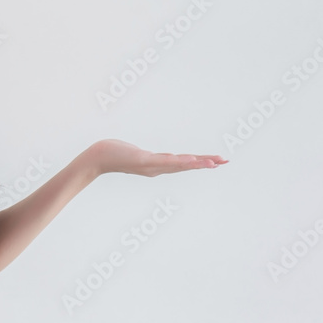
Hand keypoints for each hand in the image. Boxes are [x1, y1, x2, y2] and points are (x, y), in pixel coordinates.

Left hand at [86, 139, 227, 176]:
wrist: (98, 157)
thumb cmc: (115, 154)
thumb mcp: (137, 155)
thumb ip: (148, 157)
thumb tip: (155, 156)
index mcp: (158, 166)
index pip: (184, 164)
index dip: (201, 163)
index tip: (217, 162)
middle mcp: (157, 168)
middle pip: (186, 165)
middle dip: (206, 163)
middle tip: (224, 161)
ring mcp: (151, 165)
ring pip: (178, 164)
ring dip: (196, 163)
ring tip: (212, 162)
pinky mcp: (143, 160)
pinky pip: (164, 161)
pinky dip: (178, 161)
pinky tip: (189, 159)